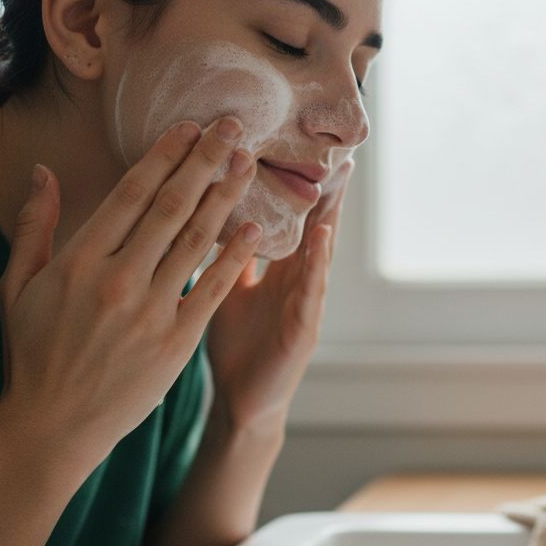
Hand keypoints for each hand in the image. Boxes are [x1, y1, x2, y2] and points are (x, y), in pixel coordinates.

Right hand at [0, 118, 263, 476]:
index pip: (131, 194)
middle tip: (233, 127)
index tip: (189, 127)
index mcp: (79, 262)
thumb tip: (44, 170)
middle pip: (171, 206)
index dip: (164, 156)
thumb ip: (34, 225)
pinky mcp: (176, 343)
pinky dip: (234, 256)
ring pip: (196, 241)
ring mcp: (150, 313)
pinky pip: (212, 289)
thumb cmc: (31, 354)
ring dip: (226, 197)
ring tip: (249, 164)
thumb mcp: (17, 286)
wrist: (53, 426)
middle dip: (205, 161)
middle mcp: (117, 281)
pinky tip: (254, 228)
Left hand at [204, 156, 353, 429]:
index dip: (295, 182)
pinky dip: (316, 262)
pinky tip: (321, 235)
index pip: (288, 217)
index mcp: (275, 269)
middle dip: (325, 189)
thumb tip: (207, 207)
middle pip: (312, 225)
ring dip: (329, 214)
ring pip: (318, 250)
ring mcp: (303, 304)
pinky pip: (310, 290)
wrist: (240, 403)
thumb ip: (227, 252)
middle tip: (338, 147)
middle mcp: (295, 281)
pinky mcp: (303, 330)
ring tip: (337, 178)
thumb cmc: (235, 346)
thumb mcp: (225, 288)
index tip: (298, 142)